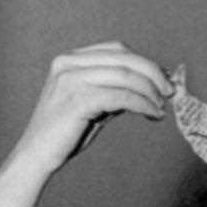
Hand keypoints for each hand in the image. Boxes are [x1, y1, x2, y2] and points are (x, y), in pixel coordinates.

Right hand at [6, 44, 171, 179]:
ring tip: (161, 106)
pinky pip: (121, 96)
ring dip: (150, 90)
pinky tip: (152, 114)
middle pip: (124, 57)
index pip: (117, 49)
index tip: (163, 79)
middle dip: (153, 73)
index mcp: (70, 59)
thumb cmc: (65, 134)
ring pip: (125, 75)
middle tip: (170, 92)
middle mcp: (68, 63)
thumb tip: (153, 84)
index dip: (144, 62)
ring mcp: (70, 79)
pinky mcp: (77, 100)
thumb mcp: (93, 104)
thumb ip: (115, 90)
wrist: (35, 157)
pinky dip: (142, 104)